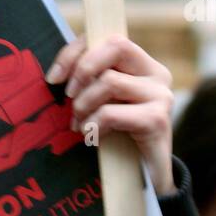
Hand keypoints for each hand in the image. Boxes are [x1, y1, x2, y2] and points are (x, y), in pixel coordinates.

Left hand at [46, 35, 174, 195]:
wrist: (148, 177)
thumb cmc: (120, 133)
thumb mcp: (104, 101)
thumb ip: (91, 80)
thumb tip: (57, 74)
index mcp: (143, 64)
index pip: (109, 38)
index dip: (76, 52)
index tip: (54, 78)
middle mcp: (157, 74)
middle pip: (116, 46)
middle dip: (83, 69)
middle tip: (68, 97)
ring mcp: (161, 96)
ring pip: (110, 81)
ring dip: (84, 105)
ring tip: (79, 125)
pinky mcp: (157, 120)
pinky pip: (111, 113)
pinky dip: (94, 125)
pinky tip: (93, 138)